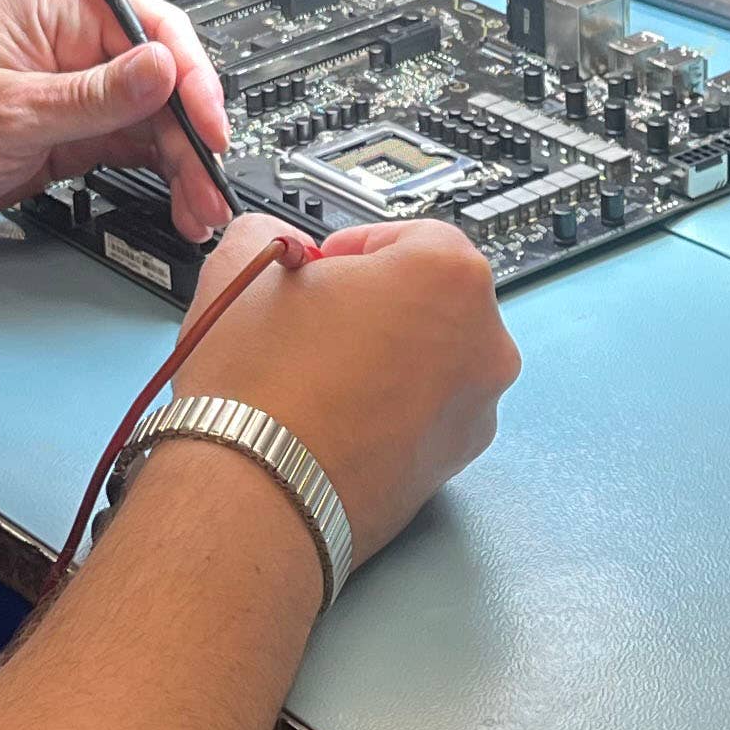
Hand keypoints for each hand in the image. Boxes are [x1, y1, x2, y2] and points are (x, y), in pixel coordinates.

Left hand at [0, 0, 235, 234]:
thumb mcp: (8, 111)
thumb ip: (93, 96)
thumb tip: (165, 68)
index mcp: (62, 12)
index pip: (153, 29)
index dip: (190, 78)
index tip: (208, 127)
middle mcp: (78, 44)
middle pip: (164, 79)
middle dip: (193, 135)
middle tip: (209, 186)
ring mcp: (79, 89)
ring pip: (156, 119)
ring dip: (184, 163)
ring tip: (201, 210)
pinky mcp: (74, 131)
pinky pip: (133, 146)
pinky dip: (161, 175)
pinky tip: (180, 202)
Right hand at [164, 214, 515, 568]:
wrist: (258, 496)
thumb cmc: (261, 391)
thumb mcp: (246, 268)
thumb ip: (271, 235)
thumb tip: (276, 243)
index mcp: (449, 276)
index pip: (408, 234)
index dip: (351, 248)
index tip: (320, 268)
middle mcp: (484, 343)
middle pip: (426, 297)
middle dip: (373, 303)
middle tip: (313, 319)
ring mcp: (476, 409)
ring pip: (427, 358)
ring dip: (381, 357)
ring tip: (314, 374)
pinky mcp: (454, 462)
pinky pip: (423, 412)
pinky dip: (387, 408)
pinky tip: (330, 414)